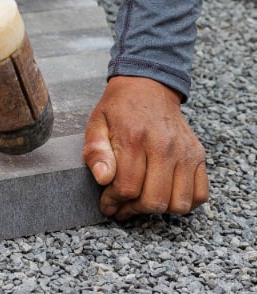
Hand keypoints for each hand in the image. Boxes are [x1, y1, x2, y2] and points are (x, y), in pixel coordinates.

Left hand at [83, 76, 208, 220]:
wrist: (147, 85)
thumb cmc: (119, 108)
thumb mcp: (96, 123)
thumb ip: (95, 151)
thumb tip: (102, 179)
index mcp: (134, 138)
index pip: (127, 187)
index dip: (114, 201)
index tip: (107, 203)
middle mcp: (164, 146)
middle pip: (154, 200)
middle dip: (134, 209)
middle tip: (122, 207)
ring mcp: (185, 152)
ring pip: (179, 203)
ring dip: (159, 209)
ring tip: (142, 201)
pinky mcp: (198, 155)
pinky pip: (199, 194)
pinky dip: (184, 203)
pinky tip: (165, 195)